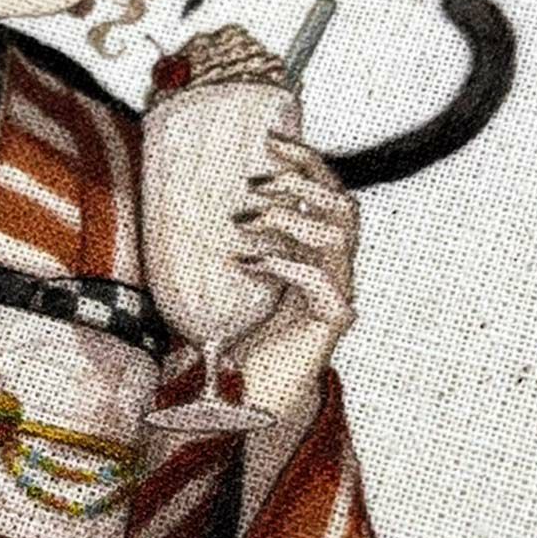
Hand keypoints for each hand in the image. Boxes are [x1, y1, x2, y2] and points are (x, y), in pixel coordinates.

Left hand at [226, 134, 358, 413]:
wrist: (247, 400)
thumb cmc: (238, 341)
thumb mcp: (233, 282)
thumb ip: (234, 243)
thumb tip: (192, 198)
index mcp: (316, 253)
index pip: (328, 192)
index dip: (306, 160)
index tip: (270, 137)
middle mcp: (334, 269)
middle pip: (344, 203)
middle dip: (302, 180)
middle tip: (253, 182)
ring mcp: (339, 294)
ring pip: (338, 233)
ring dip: (289, 217)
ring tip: (243, 219)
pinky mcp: (333, 321)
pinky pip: (318, 279)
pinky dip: (280, 262)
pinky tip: (243, 261)